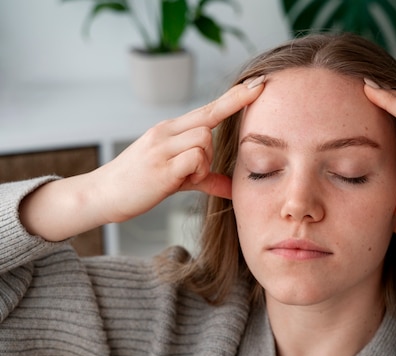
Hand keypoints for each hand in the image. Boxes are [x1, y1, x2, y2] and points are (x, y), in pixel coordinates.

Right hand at [95, 77, 264, 222]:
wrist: (101, 195)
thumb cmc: (140, 184)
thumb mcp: (177, 179)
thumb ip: (205, 178)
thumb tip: (232, 187)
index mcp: (171, 130)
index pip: (209, 108)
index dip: (235, 98)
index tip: (259, 84)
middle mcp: (166, 132)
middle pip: (210, 120)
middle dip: (219, 134)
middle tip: (222, 142)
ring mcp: (162, 147)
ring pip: (205, 139)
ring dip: (205, 162)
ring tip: (186, 176)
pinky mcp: (161, 167)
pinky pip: (196, 159)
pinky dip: (198, 171)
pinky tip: (179, 181)